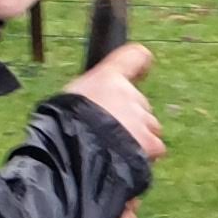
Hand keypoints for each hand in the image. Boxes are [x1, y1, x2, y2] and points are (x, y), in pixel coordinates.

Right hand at [64, 42, 164, 164]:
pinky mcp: (150, 143)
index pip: (133, 57)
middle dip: (130, 117)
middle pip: (140, 104)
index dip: (141, 62)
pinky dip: (146, 156)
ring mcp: (142, 118)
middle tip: (110, 132)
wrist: (73, 151)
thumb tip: (95, 111)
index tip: (145, 64)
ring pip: (150, 127)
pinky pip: (155, 149)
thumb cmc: (62, 126)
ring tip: (116, 150)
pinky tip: (126, 160)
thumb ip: (91, 100)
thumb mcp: (69, 103)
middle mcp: (128, 94)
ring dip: (140, 137)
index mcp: (107, 77)